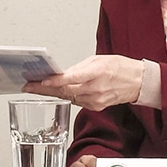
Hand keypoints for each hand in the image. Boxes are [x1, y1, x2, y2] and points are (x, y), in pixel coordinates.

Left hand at [22, 55, 143, 110]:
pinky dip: (66, 96)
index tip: (40, 81)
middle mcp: (95, 89)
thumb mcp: (98, 60)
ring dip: (52, 92)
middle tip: (28, 86)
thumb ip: (78, 68)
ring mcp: (95, 101)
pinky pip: (76, 101)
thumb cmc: (121, 67)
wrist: (138, 82)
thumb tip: (61, 73)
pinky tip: (55, 91)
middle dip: (44, 89)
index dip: (54, 81)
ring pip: (67, 97)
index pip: (71, 79)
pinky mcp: (95, 107)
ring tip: (36, 87)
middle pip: (64, 91)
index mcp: (96, 73)